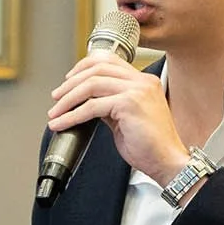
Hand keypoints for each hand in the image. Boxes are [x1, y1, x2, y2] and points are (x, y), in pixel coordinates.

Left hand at [47, 54, 188, 186]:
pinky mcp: (129, 104)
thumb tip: (88, 103)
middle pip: (97, 69)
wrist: (168, 162)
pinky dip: (72, 115)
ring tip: (56, 112)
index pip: (109, 61)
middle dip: (71, 83)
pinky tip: (63, 123)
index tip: (68, 80)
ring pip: (91, 85)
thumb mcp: (127, 118)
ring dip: (68, 99)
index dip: (84, 67)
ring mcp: (137, 91)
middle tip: (57, 98)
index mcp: (144, 82)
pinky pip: (92, 106)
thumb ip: (110, 105)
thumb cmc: (151, 146)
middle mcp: (142, 81)